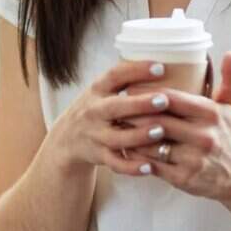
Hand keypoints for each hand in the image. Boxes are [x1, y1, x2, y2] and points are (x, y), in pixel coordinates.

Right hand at [47, 60, 179, 176]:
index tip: (161, 67)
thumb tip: (162, 62)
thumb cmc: (96, 109)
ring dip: (139, 135)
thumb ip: (126, 79)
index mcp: (97, 90)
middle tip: (164, 100)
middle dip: (140, 104)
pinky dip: (132, 167)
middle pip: (115, 107)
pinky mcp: (98, 156)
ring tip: (160, 131)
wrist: (66, 140)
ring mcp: (95, 135)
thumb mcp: (103, 90)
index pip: (115, 75)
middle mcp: (94, 111)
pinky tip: (150, 167)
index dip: (137, 70)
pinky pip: (116, 164)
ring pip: (117, 138)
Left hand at [132, 52, 230, 201]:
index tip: (130, 89)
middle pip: (157, 121)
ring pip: (151, 144)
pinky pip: (152, 164)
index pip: (171, 98)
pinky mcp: (184, 178)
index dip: (147, 93)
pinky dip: (137, 157)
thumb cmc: (228, 136)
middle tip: (117, 108)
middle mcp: (204, 136)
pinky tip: (126, 148)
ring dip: (131, 135)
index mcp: (211, 114)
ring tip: (117, 126)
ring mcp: (194, 159)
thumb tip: (230, 53)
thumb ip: (230, 80)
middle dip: (134, 114)